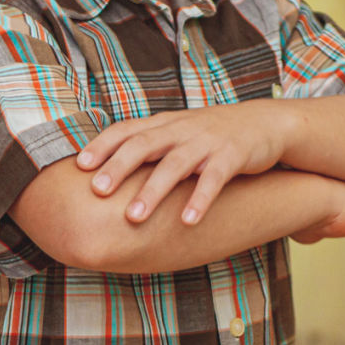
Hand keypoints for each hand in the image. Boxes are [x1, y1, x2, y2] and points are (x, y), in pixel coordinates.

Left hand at [77, 103, 293, 225]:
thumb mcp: (177, 132)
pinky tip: (187, 222)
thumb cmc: (211, 134)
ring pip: (175, 164)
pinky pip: (214, 179)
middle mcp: (181, 130)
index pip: (127, 129)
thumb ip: (148, 145)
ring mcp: (206, 142)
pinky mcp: (232, 156)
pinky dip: (200, 200)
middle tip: (98, 191)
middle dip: (119, 167)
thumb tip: (107, 170)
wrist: (264, 123)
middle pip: (144, 144)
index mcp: (164, 124)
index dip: (102, 145)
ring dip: (153, 191)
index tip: (79, 166)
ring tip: (134, 218)